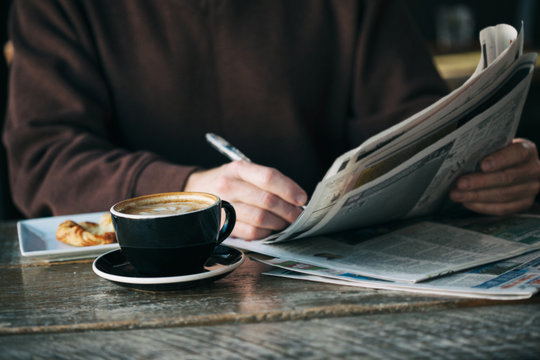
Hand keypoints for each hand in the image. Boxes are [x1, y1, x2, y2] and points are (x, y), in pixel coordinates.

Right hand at [184, 160, 306, 239]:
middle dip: (288, 210)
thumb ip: (268, 182)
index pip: (269, 177)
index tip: (301, 198)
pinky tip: (269, 229)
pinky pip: (251, 232)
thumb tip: (296, 199)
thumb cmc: (229, 182)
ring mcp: (223, 206)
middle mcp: (228, 185)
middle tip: (297, 216)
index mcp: (238, 169)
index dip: (289, 189)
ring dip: (279, 223)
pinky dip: (265, 233)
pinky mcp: (221, 225)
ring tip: (285, 223)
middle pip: (267, 200)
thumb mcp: (243, 172)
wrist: (195, 192)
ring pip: (261, 218)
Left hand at [449, 138, 539, 215]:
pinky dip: (482, 207)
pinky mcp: (524, 203)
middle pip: (507, 177)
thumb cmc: (495, 154)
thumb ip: (484, 151)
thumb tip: (460, 161)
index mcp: (527, 150)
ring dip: (476, 196)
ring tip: (457, 195)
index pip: (517, 154)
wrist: (509, 166)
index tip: (482, 165)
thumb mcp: (494, 147)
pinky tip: (467, 203)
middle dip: (480, 182)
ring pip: (503, 195)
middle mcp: (533, 170)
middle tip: (460, 184)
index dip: (500, 160)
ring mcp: (531, 188)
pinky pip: (503, 208)